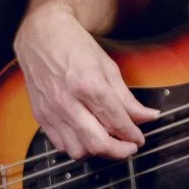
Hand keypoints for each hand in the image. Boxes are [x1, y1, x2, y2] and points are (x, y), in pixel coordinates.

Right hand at [13, 3, 157, 160]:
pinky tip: (87, 138)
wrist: (41, 35)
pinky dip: (78, 148)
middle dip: (119, 151)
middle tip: (129, 148)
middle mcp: (67, 101)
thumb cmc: (75, 46)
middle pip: (98, 143)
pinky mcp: (41, 116)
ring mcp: (51, 111)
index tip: (139, 138)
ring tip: (109, 143)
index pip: (116, 121)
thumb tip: (147, 117)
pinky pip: (61, 145)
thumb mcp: (108, 67)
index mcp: (88, 84)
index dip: (132, 135)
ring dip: (98, 152)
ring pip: (79, 150)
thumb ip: (127, 98)